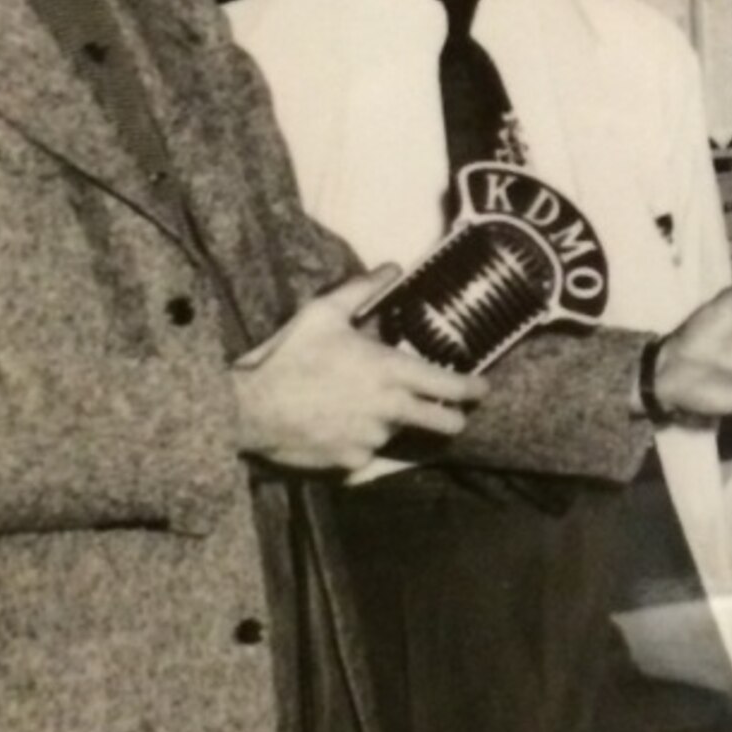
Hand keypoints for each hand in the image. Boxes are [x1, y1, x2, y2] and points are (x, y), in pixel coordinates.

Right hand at [232, 267, 485, 470]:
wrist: (249, 410)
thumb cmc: (288, 357)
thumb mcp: (323, 313)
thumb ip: (363, 289)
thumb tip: (393, 267)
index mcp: (390, 371)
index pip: (451, 386)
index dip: (474, 389)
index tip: (482, 388)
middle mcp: (390, 410)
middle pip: (445, 425)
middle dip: (453, 419)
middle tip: (448, 411)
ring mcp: (373, 441)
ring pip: (400, 435)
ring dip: (393, 424)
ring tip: (361, 408)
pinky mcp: (353, 465)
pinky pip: (368, 453)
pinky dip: (361, 442)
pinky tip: (338, 425)